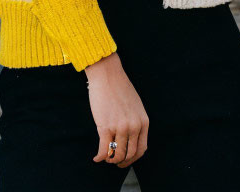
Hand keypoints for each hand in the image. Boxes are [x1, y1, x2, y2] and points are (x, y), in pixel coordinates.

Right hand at [85, 52, 148, 167]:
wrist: (108, 76)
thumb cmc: (120, 88)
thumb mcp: (136, 106)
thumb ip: (135, 121)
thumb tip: (130, 138)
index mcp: (143, 122)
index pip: (142, 149)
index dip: (133, 159)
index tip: (125, 160)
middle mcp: (134, 127)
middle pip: (129, 155)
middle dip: (121, 162)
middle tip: (114, 162)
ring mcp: (120, 128)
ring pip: (117, 155)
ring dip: (110, 160)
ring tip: (104, 157)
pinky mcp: (106, 127)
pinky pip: (104, 151)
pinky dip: (100, 157)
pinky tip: (96, 157)